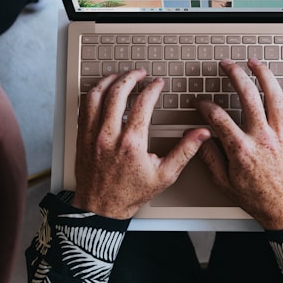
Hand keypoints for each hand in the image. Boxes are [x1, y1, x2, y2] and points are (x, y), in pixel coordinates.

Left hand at [72, 69, 210, 218]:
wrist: (100, 209)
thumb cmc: (130, 194)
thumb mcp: (164, 175)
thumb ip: (185, 151)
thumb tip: (201, 134)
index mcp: (131, 143)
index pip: (142, 104)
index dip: (152, 89)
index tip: (157, 84)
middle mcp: (109, 136)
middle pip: (117, 93)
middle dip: (131, 77)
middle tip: (140, 73)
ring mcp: (92, 135)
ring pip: (96, 96)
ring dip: (109, 81)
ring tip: (120, 76)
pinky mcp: (81, 137)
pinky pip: (84, 107)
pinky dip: (94, 93)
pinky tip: (102, 90)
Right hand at [195, 59, 282, 229]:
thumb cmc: (258, 199)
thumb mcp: (224, 183)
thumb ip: (209, 158)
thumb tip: (198, 139)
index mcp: (241, 149)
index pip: (217, 117)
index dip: (205, 105)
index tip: (201, 103)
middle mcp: (262, 137)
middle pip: (247, 96)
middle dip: (234, 75)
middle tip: (227, 65)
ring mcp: (280, 135)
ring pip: (274, 96)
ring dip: (263, 76)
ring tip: (254, 63)